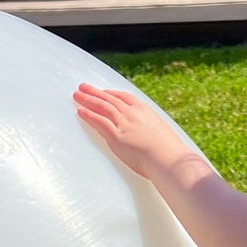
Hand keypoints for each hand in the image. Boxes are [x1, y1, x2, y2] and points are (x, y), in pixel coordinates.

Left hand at [73, 83, 187, 181]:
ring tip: (76, 95)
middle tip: (83, 87)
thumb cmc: (169, 152)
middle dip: (95, 92)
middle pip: (110, 99)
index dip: (111, 93)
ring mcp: (123, 124)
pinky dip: (88, 115)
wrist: (169, 159)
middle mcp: (133, 113)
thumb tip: (150, 137)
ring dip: (87, 99)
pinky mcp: (116, 136)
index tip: (103, 92)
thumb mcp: (162, 134)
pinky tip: (79, 111)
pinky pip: (99, 122)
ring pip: (102, 107)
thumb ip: (151, 131)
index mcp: (145, 110)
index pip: (124, 97)